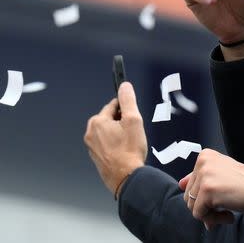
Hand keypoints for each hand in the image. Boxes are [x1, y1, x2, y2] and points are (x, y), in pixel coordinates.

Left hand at [84, 82, 146, 196]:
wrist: (125, 177)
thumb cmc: (129, 150)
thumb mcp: (133, 120)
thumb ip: (128, 101)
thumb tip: (124, 86)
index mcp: (98, 122)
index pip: (114, 105)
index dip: (126, 108)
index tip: (134, 114)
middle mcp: (91, 133)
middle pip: (110, 118)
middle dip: (122, 121)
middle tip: (133, 131)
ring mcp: (92, 146)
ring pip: (109, 131)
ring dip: (119, 133)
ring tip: (130, 142)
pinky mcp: (96, 156)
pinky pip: (107, 143)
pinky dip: (116, 144)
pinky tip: (125, 150)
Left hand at [179, 149, 243, 228]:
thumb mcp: (222, 176)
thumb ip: (200, 178)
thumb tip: (180, 184)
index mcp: (206, 156)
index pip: (191, 184)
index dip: (206, 197)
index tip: (221, 198)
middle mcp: (203, 162)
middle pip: (189, 196)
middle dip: (206, 207)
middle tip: (225, 208)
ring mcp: (205, 175)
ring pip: (192, 206)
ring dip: (210, 215)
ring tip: (228, 211)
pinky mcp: (207, 190)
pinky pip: (199, 215)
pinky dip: (214, 220)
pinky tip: (230, 214)